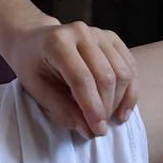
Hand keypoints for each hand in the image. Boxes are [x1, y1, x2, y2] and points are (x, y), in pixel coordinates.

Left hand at [1, 18, 138, 137]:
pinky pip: (130, 66)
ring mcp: (99, 33)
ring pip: (122, 72)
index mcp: (58, 42)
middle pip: (105, 76)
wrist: (33, 40)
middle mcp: (81, 32)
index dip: (91, 107)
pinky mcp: (111, 38)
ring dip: (120, 101)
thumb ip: (61, 109)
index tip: (96, 130)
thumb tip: (88, 130)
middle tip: (99, 129)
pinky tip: (123, 109)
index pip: (81, 78)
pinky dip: (130, 90)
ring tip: (109, 119)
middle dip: (106, 107)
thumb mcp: (36, 89)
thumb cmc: (31, 65)